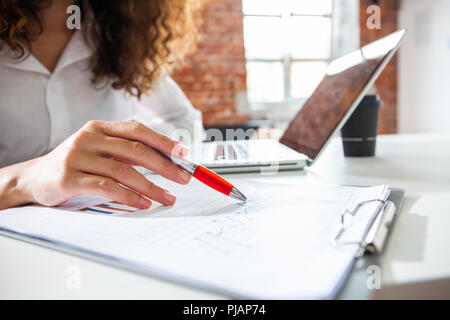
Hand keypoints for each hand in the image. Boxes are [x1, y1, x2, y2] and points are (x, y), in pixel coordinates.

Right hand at [21, 120, 190, 208]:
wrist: (34, 178)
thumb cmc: (76, 165)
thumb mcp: (99, 150)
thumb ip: (126, 152)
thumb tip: (166, 161)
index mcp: (99, 128)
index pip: (137, 130)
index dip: (163, 141)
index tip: (184, 154)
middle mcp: (89, 138)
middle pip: (135, 150)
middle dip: (164, 166)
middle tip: (184, 179)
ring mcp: (78, 157)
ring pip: (123, 170)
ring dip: (150, 186)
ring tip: (167, 198)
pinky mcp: (68, 178)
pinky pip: (106, 187)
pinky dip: (128, 196)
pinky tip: (142, 204)